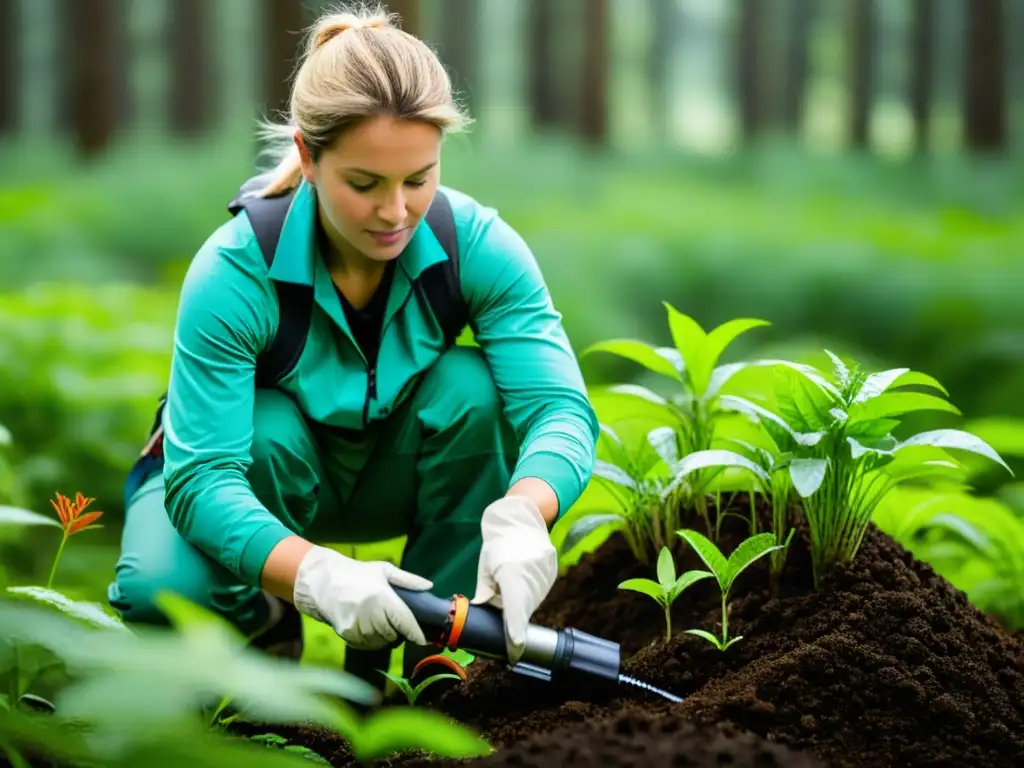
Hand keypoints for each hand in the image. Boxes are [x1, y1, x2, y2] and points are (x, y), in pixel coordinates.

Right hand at [292, 545, 432, 649]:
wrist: (323, 582)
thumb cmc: (356, 574)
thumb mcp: (383, 570)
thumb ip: (407, 580)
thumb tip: (429, 586)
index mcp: (383, 598)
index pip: (404, 621)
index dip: (415, 633)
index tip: (422, 639)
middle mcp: (372, 614)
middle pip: (393, 634)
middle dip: (397, 631)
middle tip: (393, 621)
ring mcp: (358, 626)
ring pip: (380, 642)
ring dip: (384, 637)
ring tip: (380, 624)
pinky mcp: (346, 634)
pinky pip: (365, 644)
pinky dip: (370, 640)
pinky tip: (368, 628)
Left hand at [471, 496, 557, 664]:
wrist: (523, 521)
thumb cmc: (499, 543)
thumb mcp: (486, 566)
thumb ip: (486, 591)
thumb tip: (480, 613)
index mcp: (511, 571)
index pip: (514, 606)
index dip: (515, 628)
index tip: (515, 647)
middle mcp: (531, 574)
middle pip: (524, 608)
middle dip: (514, 623)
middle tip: (508, 640)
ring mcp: (545, 574)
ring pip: (532, 602)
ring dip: (521, 609)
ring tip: (509, 599)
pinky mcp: (550, 574)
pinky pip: (538, 594)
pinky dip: (528, 599)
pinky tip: (520, 592)